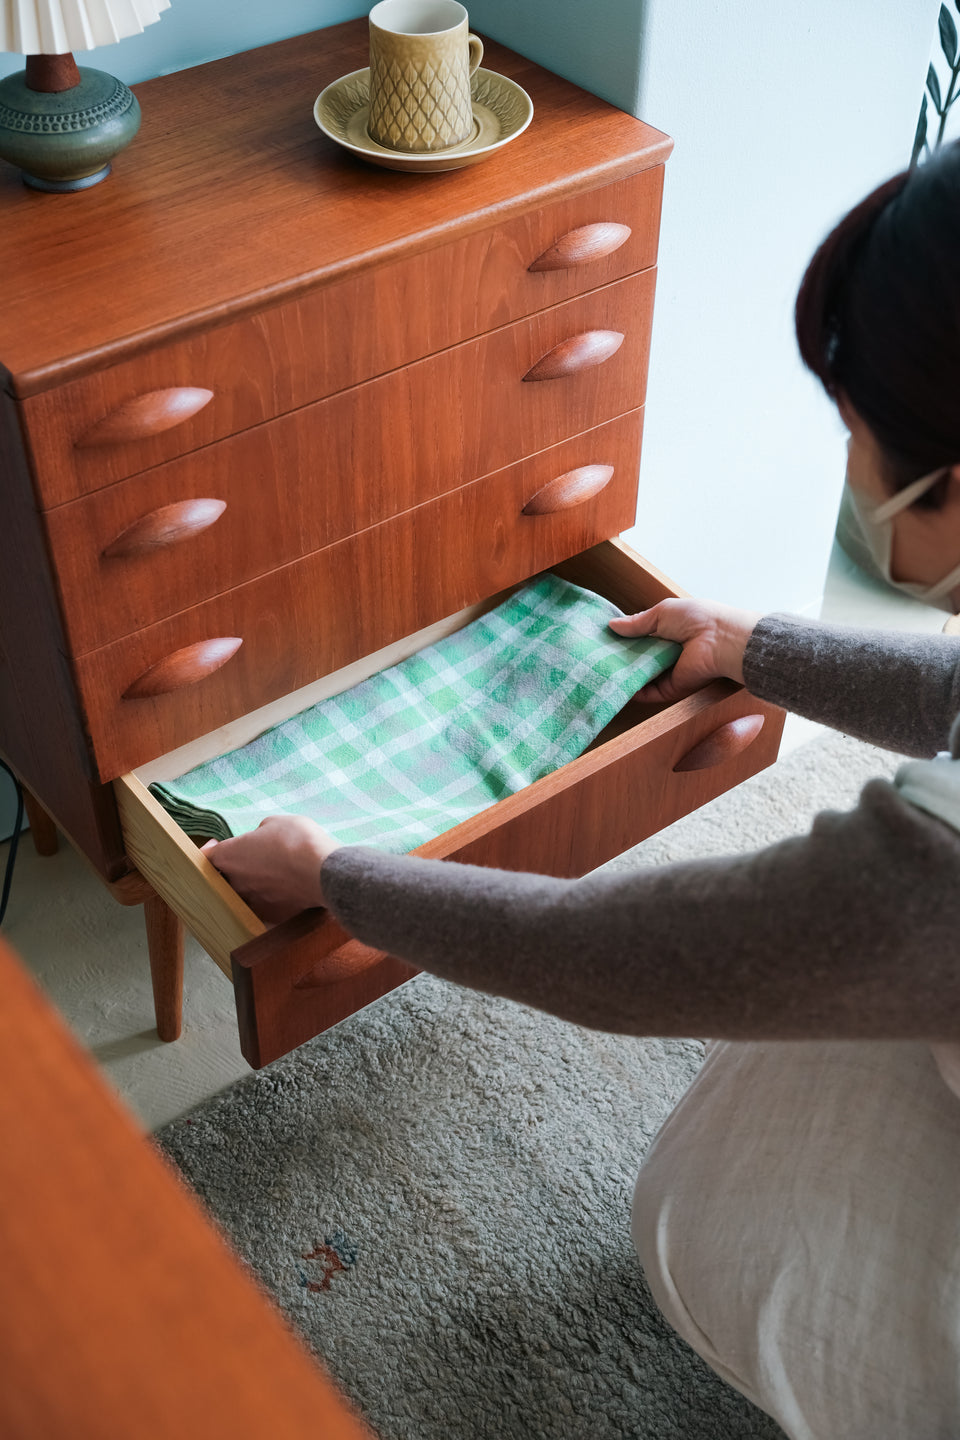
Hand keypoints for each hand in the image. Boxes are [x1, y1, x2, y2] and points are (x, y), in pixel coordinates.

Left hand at [201, 815, 341, 924]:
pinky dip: (271, 900)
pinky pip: (265, 907)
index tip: (216, 846)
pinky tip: (285, 891)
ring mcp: (252, 902)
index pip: (207, 856)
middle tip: (253, 858)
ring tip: (273, 876)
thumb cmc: (297, 841)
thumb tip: (261, 840)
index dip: (210, 850)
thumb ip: (260, 832)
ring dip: (253, 886)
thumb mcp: (276, 822)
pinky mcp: (270, 916)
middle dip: (235, 868)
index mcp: (230, 856)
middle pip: (225, 877)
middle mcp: (235, 883)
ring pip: (245, 895)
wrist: (322, 872)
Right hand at [609, 597, 760, 703]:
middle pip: (637, 658)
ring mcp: (668, 672)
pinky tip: (614, 686)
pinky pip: (648, 692)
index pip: (640, 637)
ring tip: (598, 672)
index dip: (622, 638)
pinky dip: (633, 691)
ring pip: (640, 676)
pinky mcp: (671, 689)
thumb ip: (638, 622)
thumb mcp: (662, 613)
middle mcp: (666, 652)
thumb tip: (612, 626)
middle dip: (618, 658)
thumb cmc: (696, 618)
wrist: (721, 641)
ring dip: (623, 675)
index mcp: (667, 631)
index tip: (600, 640)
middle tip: (594, 658)